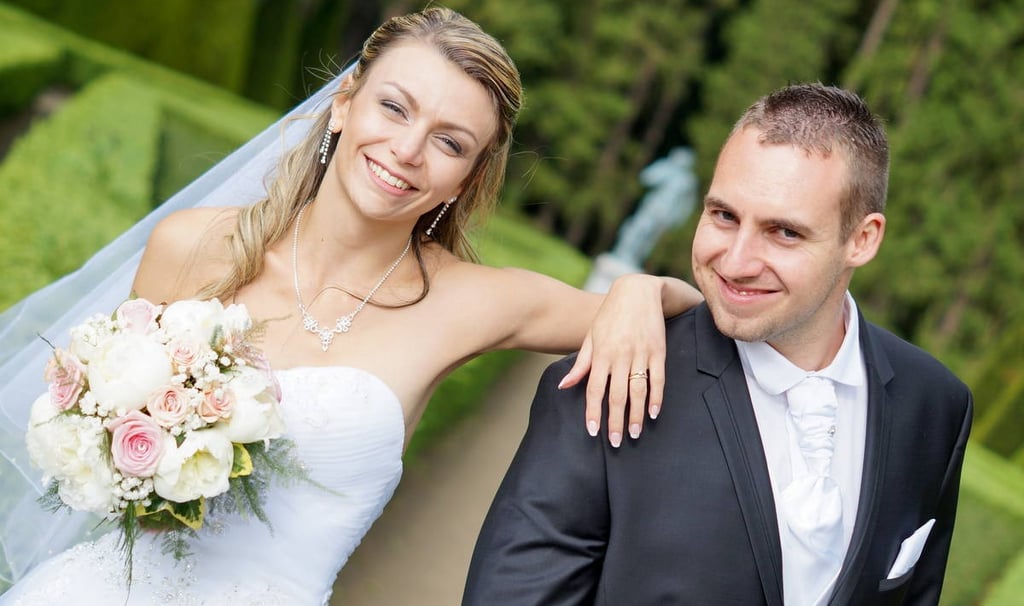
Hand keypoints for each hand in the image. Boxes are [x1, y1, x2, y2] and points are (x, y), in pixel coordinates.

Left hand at [558, 275, 666, 446]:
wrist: (638, 291)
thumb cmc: (610, 315)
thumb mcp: (591, 336)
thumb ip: (581, 364)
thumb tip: (564, 387)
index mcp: (601, 353)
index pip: (594, 389)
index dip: (593, 412)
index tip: (593, 431)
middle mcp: (620, 355)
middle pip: (617, 395)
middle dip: (615, 420)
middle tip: (616, 442)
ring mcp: (640, 353)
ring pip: (638, 390)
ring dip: (636, 414)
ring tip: (634, 434)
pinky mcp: (658, 351)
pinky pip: (658, 378)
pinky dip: (656, 397)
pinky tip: (653, 413)